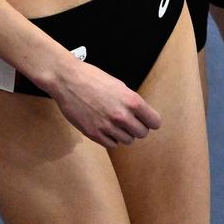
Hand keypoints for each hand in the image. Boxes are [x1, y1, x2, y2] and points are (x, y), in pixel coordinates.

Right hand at [46, 56, 162, 146]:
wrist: (69, 81)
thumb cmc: (94, 79)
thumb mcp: (120, 86)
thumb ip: (132, 102)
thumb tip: (141, 114)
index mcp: (132, 101)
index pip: (154, 122)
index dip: (151, 121)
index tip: (148, 121)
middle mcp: (122, 116)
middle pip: (142, 133)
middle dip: (138, 128)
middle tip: (131, 122)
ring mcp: (107, 127)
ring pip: (127, 141)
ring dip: (125, 134)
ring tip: (116, 124)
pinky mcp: (93, 134)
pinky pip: (111, 144)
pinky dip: (111, 139)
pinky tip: (106, 129)